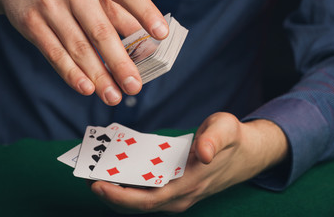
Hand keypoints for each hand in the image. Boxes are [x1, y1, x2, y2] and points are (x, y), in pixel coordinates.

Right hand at [0, 0, 167, 104]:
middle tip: (134, 86)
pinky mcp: (32, 23)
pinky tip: (87, 88)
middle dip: (120, 62)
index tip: (161, 34)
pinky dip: (71, 73)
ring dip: (98, 77)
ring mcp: (50, 5)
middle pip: (101, 30)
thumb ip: (120, 11)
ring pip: (78, 48)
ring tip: (113, 97)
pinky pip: (55, 53)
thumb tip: (146, 41)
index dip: (145, 12)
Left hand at [90, 112, 288, 213]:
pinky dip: (129, 184)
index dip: (121, 196)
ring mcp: (177, 194)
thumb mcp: (225, 130)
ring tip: (96, 172)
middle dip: (110, 194)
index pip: (149, 200)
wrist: (246, 152)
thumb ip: (213, 140)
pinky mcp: (175, 187)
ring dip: (117, 190)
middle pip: (138, 205)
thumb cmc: (232, 139)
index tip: (97, 184)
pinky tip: (118, 169)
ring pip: (141, 200)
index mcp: (190, 184)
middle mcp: (180, 196)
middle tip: (87, 176)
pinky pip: (147, 190)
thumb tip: (202, 153)